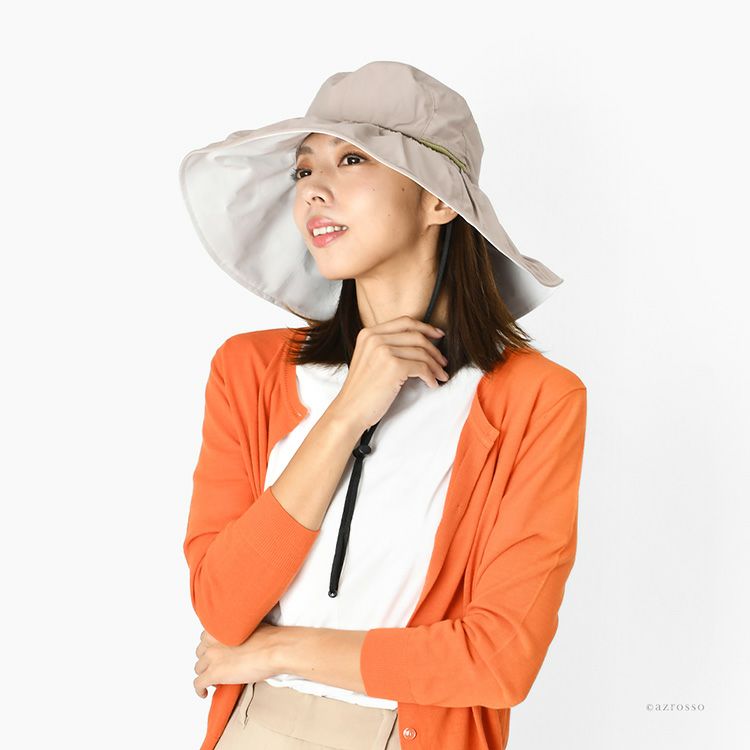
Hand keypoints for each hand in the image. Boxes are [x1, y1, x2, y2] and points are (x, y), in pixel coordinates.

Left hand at [193, 623, 279, 697]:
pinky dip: (200, 690)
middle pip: (200, 653)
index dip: (211, 647)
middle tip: (218, 666)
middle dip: (208, 660)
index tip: (217, 653)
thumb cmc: (269, 638)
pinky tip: (204, 693)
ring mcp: (212, 657)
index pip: (205, 638)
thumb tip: (237, 642)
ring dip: (206, 674)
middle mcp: (212, 640)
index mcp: (221, 627)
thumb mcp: (248, 627)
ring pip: (198, 668)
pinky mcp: (214, 673)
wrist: (274, 649)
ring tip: (216, 680)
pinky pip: (198, 684)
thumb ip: (236, 633)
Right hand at [329, 315, 448, 430]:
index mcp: (369, 334)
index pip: (405, 322)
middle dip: (434, 350)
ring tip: (440, 376)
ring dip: (435, 366)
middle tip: (442, 362)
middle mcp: (375, 338)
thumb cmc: (361, 391)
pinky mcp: (394, 366)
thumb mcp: (369, 360)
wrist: (349, 410)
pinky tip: (432, 384)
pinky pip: (422, 367)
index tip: (438, 335)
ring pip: (422, 353)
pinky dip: (431, 377)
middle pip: (417, 336)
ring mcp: (384, 351)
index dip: (425, 327)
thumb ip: (386, 347)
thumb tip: (418, 345)